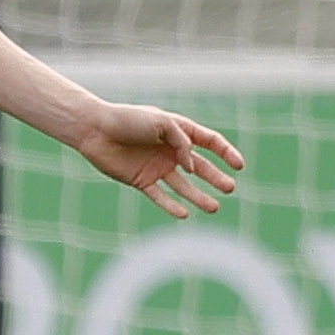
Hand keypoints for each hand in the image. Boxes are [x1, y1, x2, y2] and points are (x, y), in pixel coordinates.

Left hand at [62, 100, 242, 213]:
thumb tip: (191, 167)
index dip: (226, 152)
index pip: (209, 142)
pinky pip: (160, 196)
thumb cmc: (128, 119)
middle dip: (216, 178)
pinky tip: (185, 214)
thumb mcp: (161, 122)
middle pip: (200, 167)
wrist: (95, 130)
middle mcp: (170, 151)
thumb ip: (182, 142)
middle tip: (230, 188)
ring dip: (199, 196)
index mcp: (178, 131)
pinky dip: (172, 206)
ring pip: (183, 186)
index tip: (239, 165)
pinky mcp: (141, 180)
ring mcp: (157, 167)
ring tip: (214, 208)